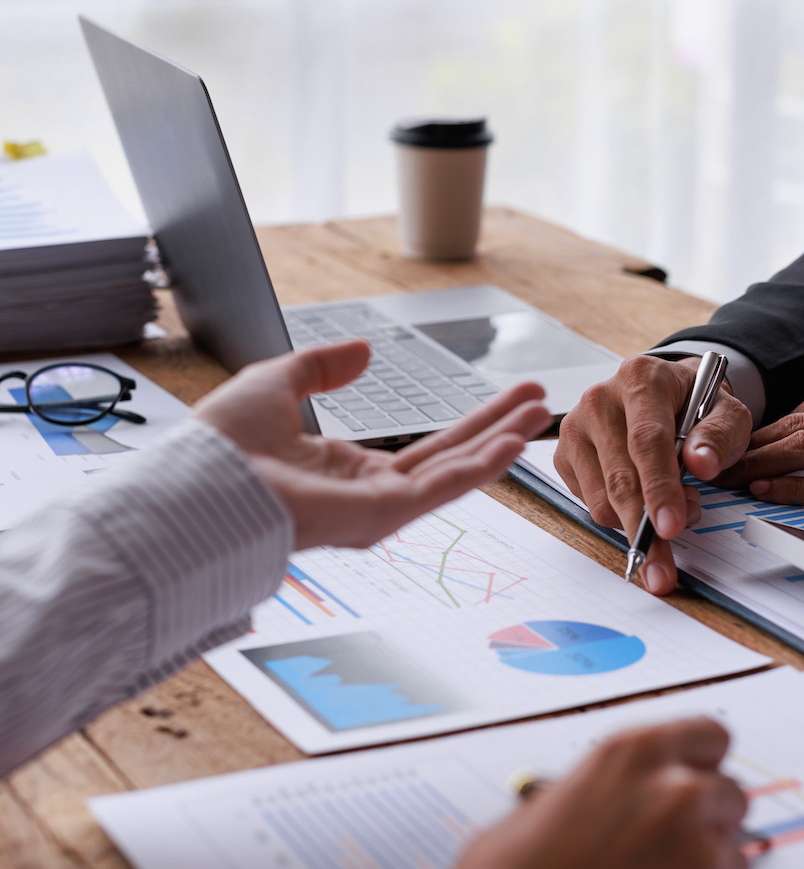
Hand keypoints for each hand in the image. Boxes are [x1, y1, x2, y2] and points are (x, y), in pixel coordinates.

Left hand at [194, 342, 551, 548]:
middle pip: (452, 456)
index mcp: (347, 472)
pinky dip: (478, 467)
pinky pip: (439, 489)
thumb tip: (364, 353)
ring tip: (540, 415)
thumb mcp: (276, 383)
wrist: (198, 480)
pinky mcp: (378, 516)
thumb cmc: (220, 447)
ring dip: (500, 442)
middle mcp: (370, 495)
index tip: (505, 400)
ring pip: (455, 472)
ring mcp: (377, 509)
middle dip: (498, 426)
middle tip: (539, 399)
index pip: (426, 446)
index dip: (469, 420)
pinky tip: (511, 444)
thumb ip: (321, 368)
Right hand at [446, 718, 748, 868]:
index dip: (701, 762)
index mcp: (635, 754)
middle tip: (663, 851)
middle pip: (731, 796)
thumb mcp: (550, 797)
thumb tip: (627, 800)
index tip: (698, 777)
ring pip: (732, 860)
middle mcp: (678, 796)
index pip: (711, 736)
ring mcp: (700, 860)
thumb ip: (609, 790)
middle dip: (705, 822)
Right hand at [556, 357, 751, 595]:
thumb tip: (700, 464)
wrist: (666, 392)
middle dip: (644, 529)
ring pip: (600, 500)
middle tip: (662, 569)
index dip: (659, 488)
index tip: (670, 527)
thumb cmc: (695, 404)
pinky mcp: (565, 455)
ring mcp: (576, 428)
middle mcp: (600, 400)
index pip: (646, 441)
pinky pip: (590, 504)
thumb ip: (719, 435)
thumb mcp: (726, 411)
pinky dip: (621, 516)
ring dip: (638, 522)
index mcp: (640, 380)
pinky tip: (646, 500)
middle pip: (619, 478)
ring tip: (677, 509)